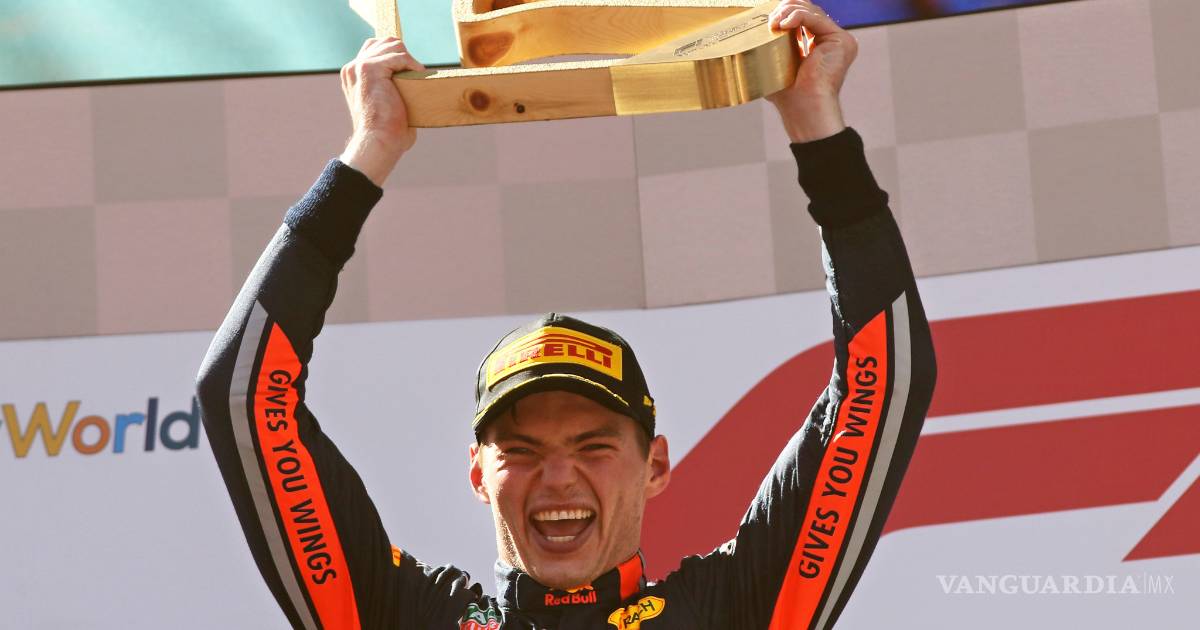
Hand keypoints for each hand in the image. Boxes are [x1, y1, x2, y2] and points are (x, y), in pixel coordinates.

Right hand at [338, 37, 425, 185]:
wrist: (378, 142)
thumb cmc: (387, 132)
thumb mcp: (386, 104)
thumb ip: (392, 88)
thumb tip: (417, 84)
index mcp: (353, 76)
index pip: (375, 49)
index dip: (396, 57)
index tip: (411, 73)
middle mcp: (352, 68)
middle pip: (385, 42)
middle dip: (404, 55)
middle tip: (416, 75)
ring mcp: (359, 66)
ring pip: (393, 46)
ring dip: (410, 60)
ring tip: (418, 77)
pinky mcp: (369, 68)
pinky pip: (399, 55)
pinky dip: (413, 65)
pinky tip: (419, 77)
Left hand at [765, 0, 857, 142]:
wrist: (803, 107)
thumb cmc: (789, 95)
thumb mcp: (776, 65)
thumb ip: (773, 49)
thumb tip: (753, 39)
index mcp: (821, 46)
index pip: (804, 18)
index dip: (786, 12)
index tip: (768, 19)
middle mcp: (832, 42)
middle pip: (808, 10)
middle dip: (786, 9)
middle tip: (770, 19)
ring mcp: (839, 41)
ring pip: (811, 11)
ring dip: (788, 12)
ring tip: (774, 23)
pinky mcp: (841, 40)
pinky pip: (815, 18)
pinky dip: (797, 16)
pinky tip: (783, 25)